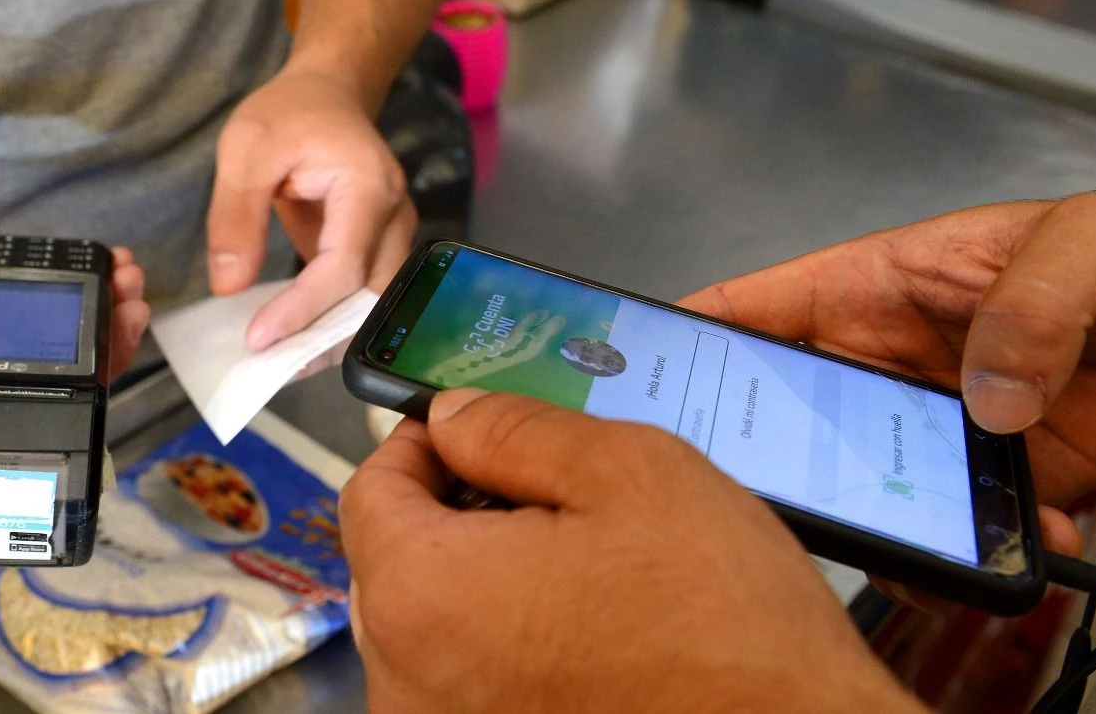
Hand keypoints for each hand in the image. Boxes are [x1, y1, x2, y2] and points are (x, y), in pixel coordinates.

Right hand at [0, 178, 151, 389]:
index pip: (18, 406)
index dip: (70, 392)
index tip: (106, 361)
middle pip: (62, 371)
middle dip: (107, 343)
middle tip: (130, 312)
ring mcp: (3, 327)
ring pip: (72, 334)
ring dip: (110, 311)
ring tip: (128, 283)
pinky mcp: (13, 290)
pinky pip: (62, 294)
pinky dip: (94, 281)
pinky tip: (112, 263)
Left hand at [208, 68, 415, 349]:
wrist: (327, 95)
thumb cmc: (289, 114)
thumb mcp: (246, 149)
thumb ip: (236, 215)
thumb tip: (229, 285)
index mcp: (367, 185)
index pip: (344, 266)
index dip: (305, 309)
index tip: (260, 340)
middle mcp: (395, 215)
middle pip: (370, 296)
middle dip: (323, 338)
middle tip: (270, 367)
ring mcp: (394, 234)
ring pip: (374, 303)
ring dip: (331, 337)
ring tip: (282, 361)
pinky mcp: (379, 248)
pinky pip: (363, 294)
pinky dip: (332, 320)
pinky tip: (296, 339)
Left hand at [341, 389, 925, 713]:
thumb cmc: (726, 632)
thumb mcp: (631, 473)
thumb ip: (515, 430)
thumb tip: (452, 416)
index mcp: (422, 595)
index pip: (369, 490)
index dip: (422, 443)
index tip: (474, 429)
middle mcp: (408, 681)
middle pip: (395, 559)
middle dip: (455, 510)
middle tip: (543, 489)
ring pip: (432, 623)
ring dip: (484, 578)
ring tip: (578, 560)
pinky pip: (467, 679)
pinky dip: (506, 641)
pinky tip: (583, 625)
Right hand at [678, 192, 1095, 560]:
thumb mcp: (1092, 242)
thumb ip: (1033, 298)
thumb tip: (983, 395)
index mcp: (879, 286)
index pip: (756, 308)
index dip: (685, 337)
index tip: (634, 375)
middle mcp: (889, 363)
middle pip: (786, 412)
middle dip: (761, 452)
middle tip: (749, 490)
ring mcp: (933, 429)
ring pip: (859, 483)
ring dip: (874, 516)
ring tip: (904, 536)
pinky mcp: (986, 486)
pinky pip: (947, 531)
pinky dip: (970, 554)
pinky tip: (1021, 546)